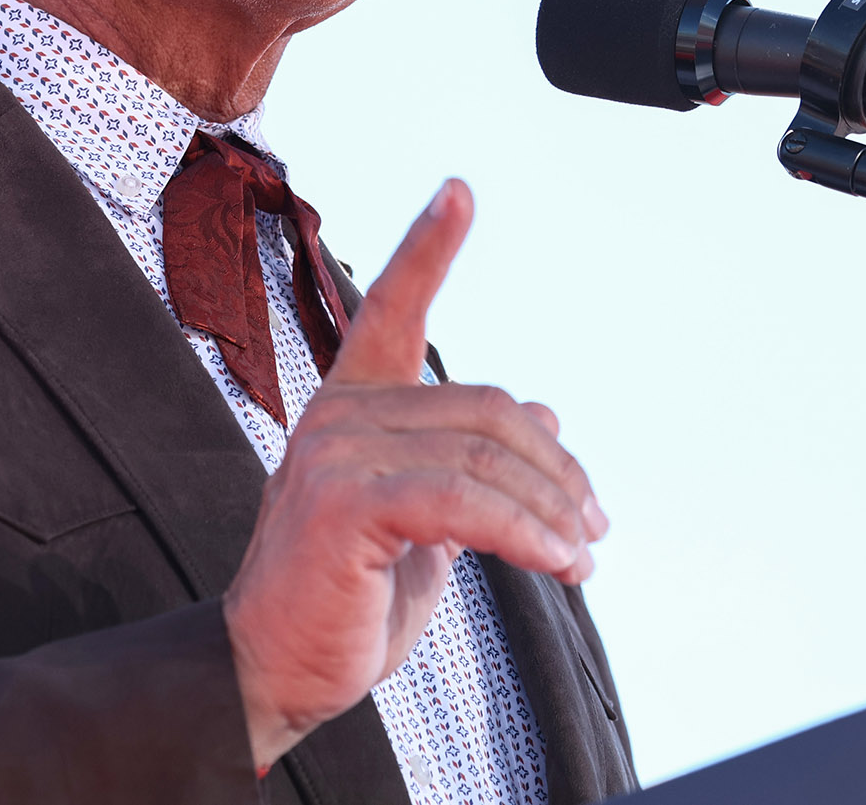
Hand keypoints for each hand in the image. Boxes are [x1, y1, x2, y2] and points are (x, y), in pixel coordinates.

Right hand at [220, 179, 607, 771]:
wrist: (272, 672)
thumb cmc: (343, 601)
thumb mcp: (424, 524)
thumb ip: (468, 463)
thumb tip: (541, 412)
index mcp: (351, 407)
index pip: (393, 309)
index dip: (428, 247)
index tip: (460, 192)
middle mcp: (338, 414)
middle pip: (486, 408)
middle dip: (556, 472)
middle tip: (593, 527)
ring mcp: (334, 451)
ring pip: (485, 455)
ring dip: (553, 514)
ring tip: (582, 558)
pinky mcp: (344, 500)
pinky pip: (464, 502)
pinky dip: (526, 534)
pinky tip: (556, 563)